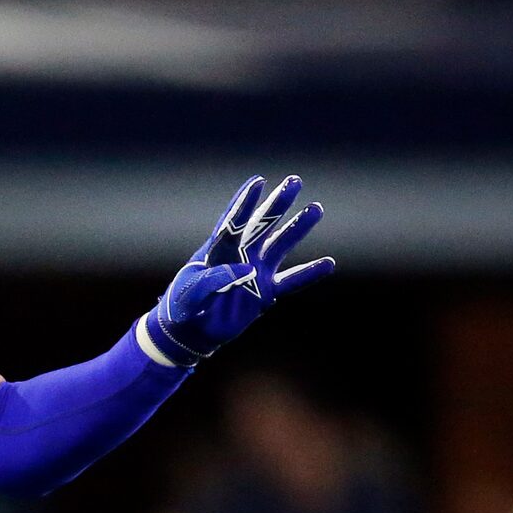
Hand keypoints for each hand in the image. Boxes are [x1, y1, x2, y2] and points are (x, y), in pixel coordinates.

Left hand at [143, 174, 334, 365]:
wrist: (190, 331)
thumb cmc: (183, 307)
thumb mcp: (189, 293)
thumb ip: (211, 280)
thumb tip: (246, 270)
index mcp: (218, 250)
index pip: (233, 222)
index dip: (244, 203)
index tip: (257, 182)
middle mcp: (241, 255)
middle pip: (263, 225)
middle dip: (278, 204)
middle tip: (294, 181)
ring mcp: (256, 272)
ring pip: (281, 245)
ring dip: (298, 228)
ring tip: (315, 208)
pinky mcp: (264, 292)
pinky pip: (291, 281)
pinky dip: (309, 273)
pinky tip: (329, 263)